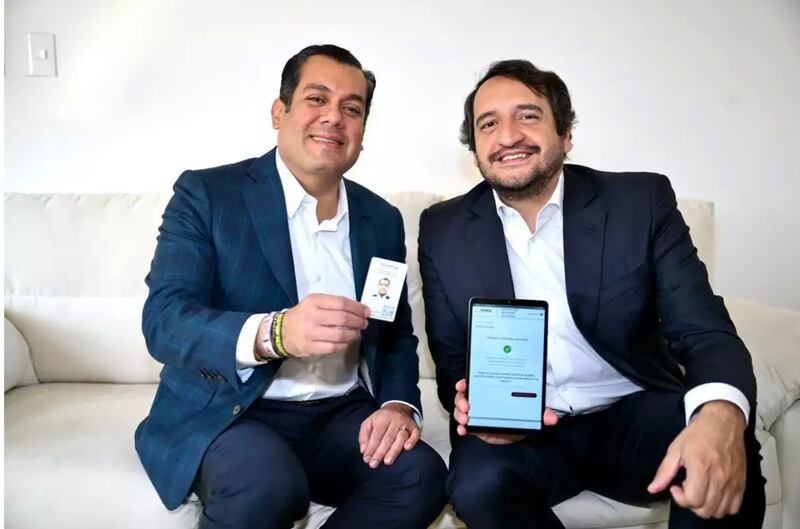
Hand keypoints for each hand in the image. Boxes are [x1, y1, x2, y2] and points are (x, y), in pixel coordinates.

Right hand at [281, 294, 368, 357]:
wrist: (280, 332)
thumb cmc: (302, 315)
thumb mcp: (313, 303)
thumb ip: (333, 304)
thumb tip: (358, 309)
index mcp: (314, 301)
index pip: (341, 303)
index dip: (357, 308)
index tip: (366, 311)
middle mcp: (312, 316)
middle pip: (343, 319)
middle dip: (358, 321)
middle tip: (364, 323)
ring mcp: (311, 333)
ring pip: (340, 335)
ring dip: (354, 334)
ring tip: (357, 333)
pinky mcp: (311, 347)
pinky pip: (334, 347)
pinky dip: (345, 344)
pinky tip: (348, 341)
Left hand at [359, 403, 419, 467]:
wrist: (398, 408)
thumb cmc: (382, 419)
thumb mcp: (369, 422)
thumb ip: (364, 435)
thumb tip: (363, 450)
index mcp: (383, 417)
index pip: (377, 434)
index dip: (371, 447)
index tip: (367, 459)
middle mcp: (395, 419)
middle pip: (388, 438)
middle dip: (380, 452)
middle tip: (374, 464)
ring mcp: (406, 423)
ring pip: (401, 437)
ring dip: (394, 450)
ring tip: (387, 461)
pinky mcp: (415, 427)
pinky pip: (415, 434)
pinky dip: (412, 441)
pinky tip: (407, 448)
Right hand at [453, 379, 557, 444]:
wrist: (517, 430)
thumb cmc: (520, 414)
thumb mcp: (531, 411)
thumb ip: (540, 413)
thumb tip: (552, 418)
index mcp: (491, 390)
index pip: (476, 382)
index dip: (466, 382)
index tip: (464, 384)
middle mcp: (481, 399)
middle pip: (464, 396)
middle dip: (461, 400)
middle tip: (467, 406)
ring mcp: (477, 412)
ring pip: (461, 409)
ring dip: (459, 414)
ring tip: (466, 419)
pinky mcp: (475, 426)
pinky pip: (464, 425)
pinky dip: (461, 428)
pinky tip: (463, 430)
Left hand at [648, 400, 746, 518]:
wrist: (723, 422)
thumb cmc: (699, 434)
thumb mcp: (675, 449)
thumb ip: (664, 471)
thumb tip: (653, 488)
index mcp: (701, 468)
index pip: (693, 500)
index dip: (680, 498)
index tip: (676, 487)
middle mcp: (719, 478)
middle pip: (706, 510)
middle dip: (691, 504)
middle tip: (687, 489)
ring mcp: (732, 482)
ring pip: (720, 511)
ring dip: (706, 507)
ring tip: (700, 491)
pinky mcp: (741, 483)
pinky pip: (734, 507)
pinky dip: (723, 507)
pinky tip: (713, 494)